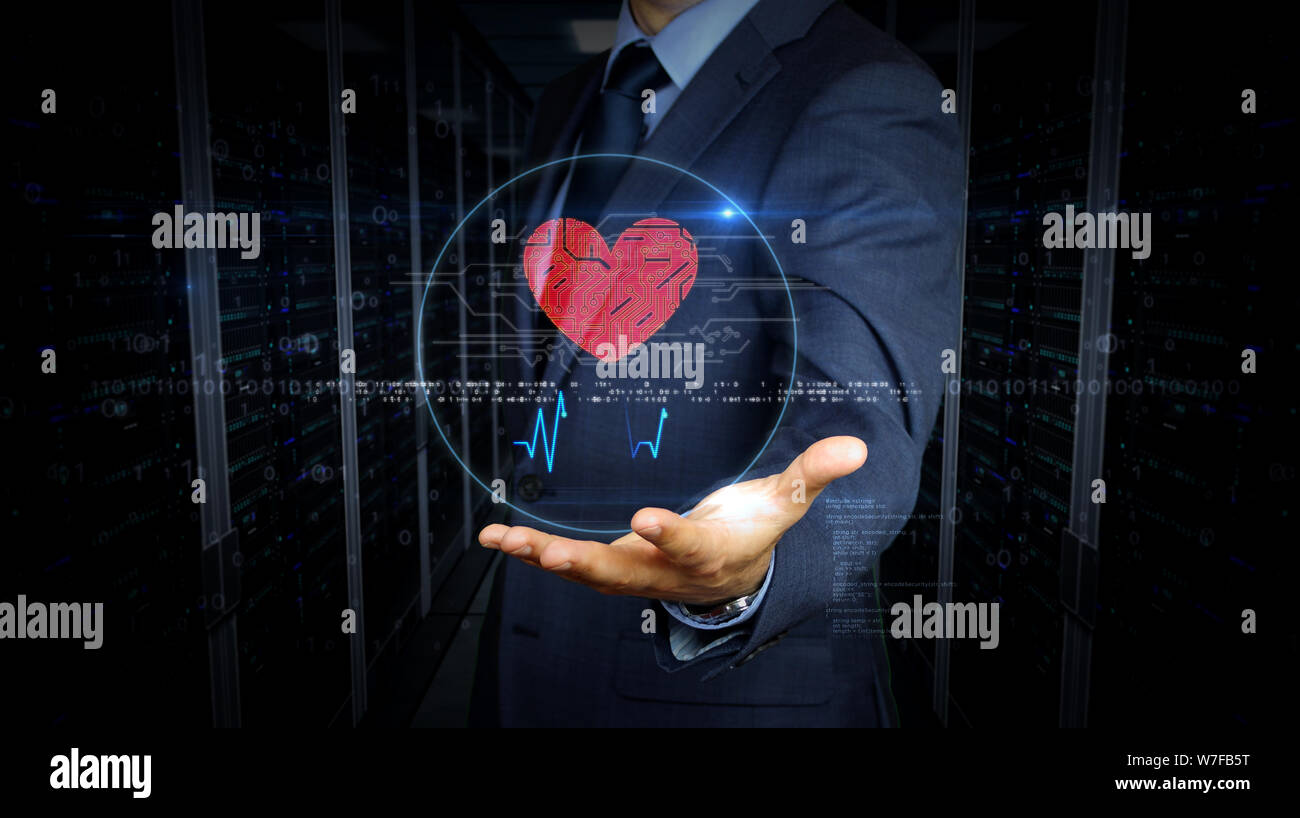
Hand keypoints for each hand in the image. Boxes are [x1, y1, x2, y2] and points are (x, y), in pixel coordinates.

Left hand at [478, 436, 867, 605]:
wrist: (732, 578)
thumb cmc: (754, 531)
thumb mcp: (784, 503)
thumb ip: (811, 474)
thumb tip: (855, 446)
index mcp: (709, 554)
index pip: (689, 546)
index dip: (669, 535)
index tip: (647, 518)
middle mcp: (664, 571)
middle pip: (622, 571)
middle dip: (584, 562)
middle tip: (547, 553)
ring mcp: (632, 573)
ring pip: (585, 571)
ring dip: (543, 557)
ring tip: (503, 540)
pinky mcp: (609, 566)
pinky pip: (567, 564)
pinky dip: (530, 551)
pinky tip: (494, 537)